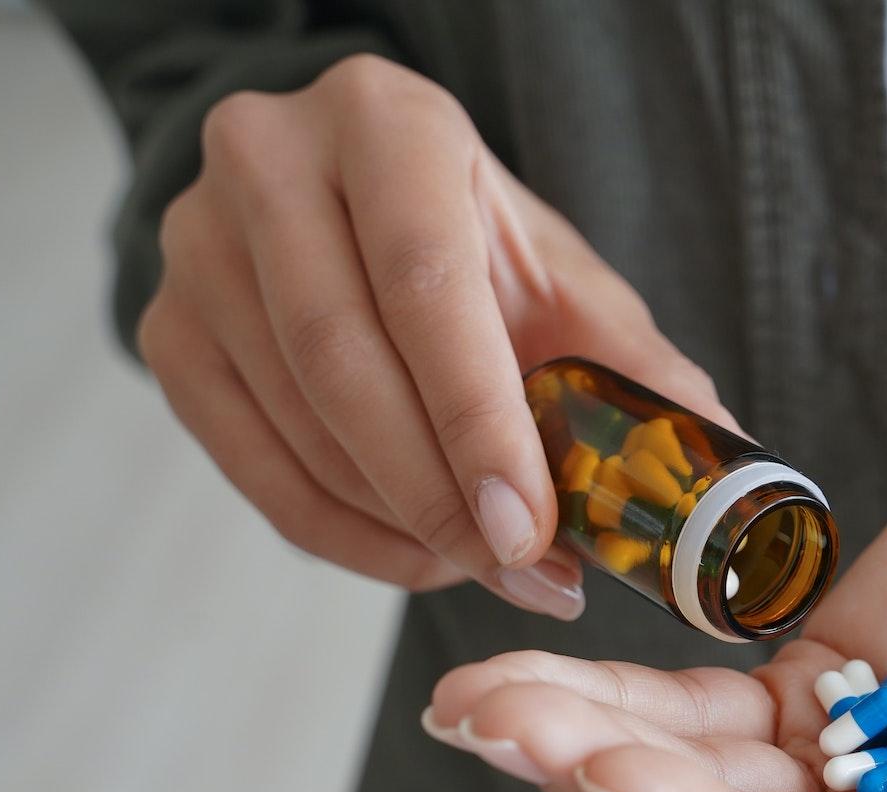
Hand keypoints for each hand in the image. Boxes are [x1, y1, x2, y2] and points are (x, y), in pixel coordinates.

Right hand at [136, 54, 733, 615]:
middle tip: (521, 572)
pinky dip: (343, 535)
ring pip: (296, 425)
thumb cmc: (476, 246)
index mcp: (385, 123)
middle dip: (441, 495)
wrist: (352, 209)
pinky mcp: (168, 330)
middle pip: (343, 362)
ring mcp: (198, 247)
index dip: (476, 420)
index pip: (422, 283)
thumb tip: (718, 462)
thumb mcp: (561, 280)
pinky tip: (418, 556)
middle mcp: (267, 162)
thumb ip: (632, 366)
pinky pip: (252, 468)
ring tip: (489, 568)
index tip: (528, 528)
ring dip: (400, 525)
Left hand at [427, 359, 886, 791]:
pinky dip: (618, 694)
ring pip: (695, 779)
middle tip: (497, 722)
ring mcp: (850, 766)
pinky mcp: (816, 693)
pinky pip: (699, 709)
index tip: (612, 773)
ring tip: (475, 698)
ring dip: (586, 743)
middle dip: (609, 788)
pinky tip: (524, 674)